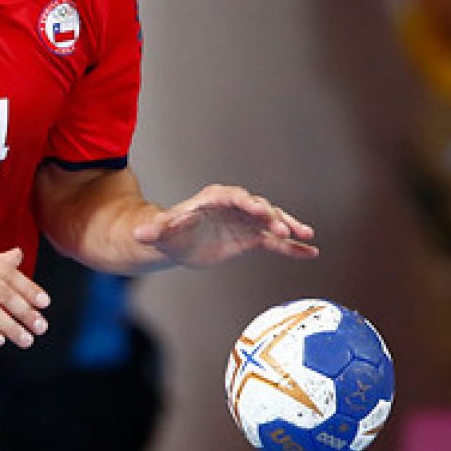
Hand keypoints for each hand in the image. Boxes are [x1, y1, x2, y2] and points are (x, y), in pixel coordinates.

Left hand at [132, 184, 317, 267]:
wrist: (177, 242)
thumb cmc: (168, 233)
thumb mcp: (160, 233)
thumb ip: (155, 231)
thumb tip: (140, 234)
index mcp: (214, 199)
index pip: (235, 197)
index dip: (248, 202)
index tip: (260, 211)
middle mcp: (235, 206)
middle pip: (258, 207)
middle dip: (272, 216)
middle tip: (286, 229)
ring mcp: (246, 222)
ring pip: (272, 222)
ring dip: (289, 228)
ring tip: (307, 236)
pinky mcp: (252, 238)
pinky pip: (276, 242)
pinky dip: (292, 247)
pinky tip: (310, 253)